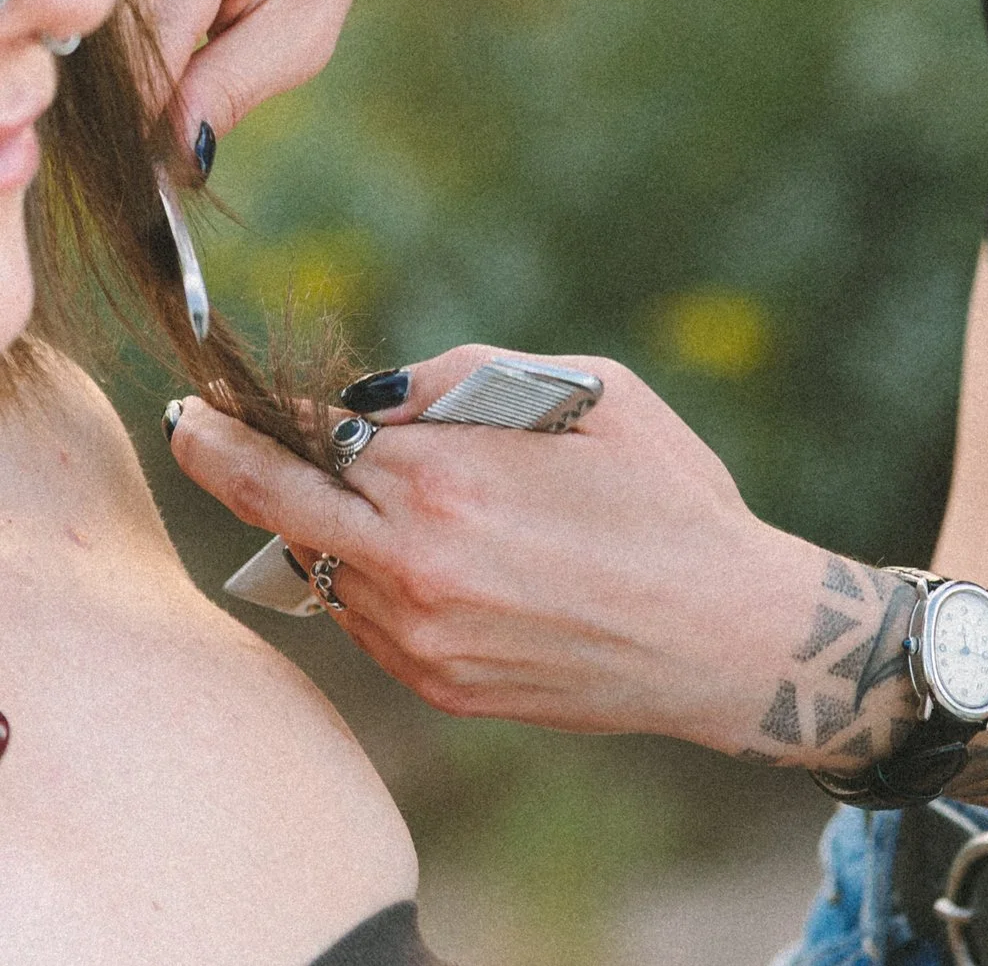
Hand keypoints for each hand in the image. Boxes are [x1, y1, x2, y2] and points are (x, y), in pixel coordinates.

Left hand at [165, 343, 829, 751]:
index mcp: (453, 479)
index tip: (233, 392)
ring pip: (325, 569)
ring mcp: (422, 638)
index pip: (320, 435)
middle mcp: (418, 565)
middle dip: (221, 460)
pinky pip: (369, 621)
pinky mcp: (439, 685)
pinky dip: (368, 577)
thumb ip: (473, 378)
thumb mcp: (593, 392)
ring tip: (340, 488)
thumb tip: (381, 391)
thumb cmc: (669, 496)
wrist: (722, 634)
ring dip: (318, 524)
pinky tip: (413, 551)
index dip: (276, 410)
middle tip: (188, 429)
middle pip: (280, 507)